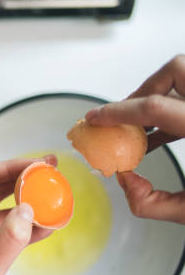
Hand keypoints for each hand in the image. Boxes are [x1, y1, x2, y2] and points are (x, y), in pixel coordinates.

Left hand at [0, 156, 54, 274]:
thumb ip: (9, 240)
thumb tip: (29, 210)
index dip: (10, 167)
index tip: (37, 164)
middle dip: (20, 180)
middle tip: (49, 173)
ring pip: (0, 210)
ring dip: (25, 205)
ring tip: (53, 198)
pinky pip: (3, 231)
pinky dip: (23, 227)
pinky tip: (46, 226)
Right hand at [85, 55, 184, 223]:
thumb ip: (152, 202)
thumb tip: (125, 180)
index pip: (157, 107)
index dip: (119, 111)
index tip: (97, 118)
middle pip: (177, 72)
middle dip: (142, 90)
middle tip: (122, 116)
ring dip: (157, 96)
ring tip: (139, 127)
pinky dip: (172, 111)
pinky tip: (159, 136)